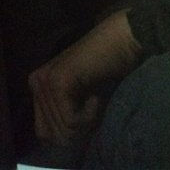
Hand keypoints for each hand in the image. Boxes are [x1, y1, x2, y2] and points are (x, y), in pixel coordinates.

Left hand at [28, 9, 141, 146]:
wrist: (124, 39)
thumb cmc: (110, 65)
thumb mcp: (81, 93)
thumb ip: (65, 110)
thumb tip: (62, 140)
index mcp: (38, 84)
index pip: (44, 132)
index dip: (71, 130)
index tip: (88, 109)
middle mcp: (36, 82)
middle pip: (50, 134)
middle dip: (78, 128)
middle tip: (94, 104)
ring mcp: (44, 81)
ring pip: (61, 130)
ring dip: (85, 122)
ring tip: (96, 98)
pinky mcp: (57, 82)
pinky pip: (70, 121)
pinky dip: (89, 116)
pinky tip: (96, 95)